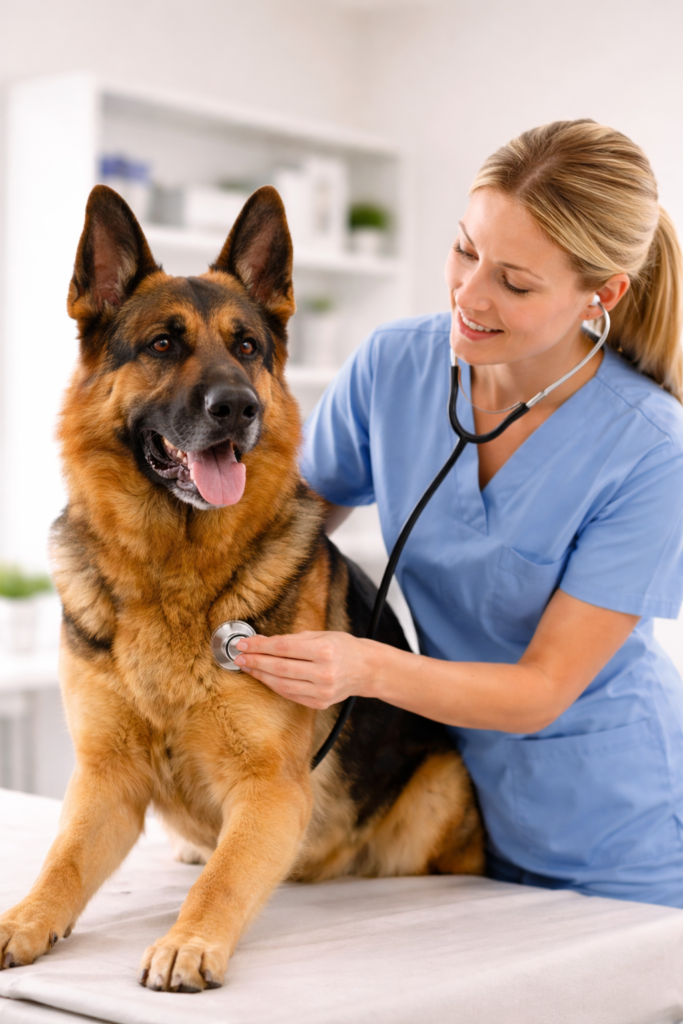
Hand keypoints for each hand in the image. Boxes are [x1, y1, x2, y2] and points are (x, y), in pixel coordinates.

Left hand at [233, 631, 377, 708]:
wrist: (366, 669)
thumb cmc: (343, 647)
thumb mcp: (321, 635)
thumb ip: (291, 639)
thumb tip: (261, 641)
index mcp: (324, 651)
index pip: (282, 648)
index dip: (259, 646)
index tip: (243, 643)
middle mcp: (324, 673)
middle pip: (279, 667)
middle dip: (255, 661)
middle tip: (239, 656)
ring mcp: (322, 691)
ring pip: (281, 684)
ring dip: (260, 675)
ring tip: (247, 667)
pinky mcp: (319, 703)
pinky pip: (290, 694)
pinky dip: (274, 686)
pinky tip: (264, 678)